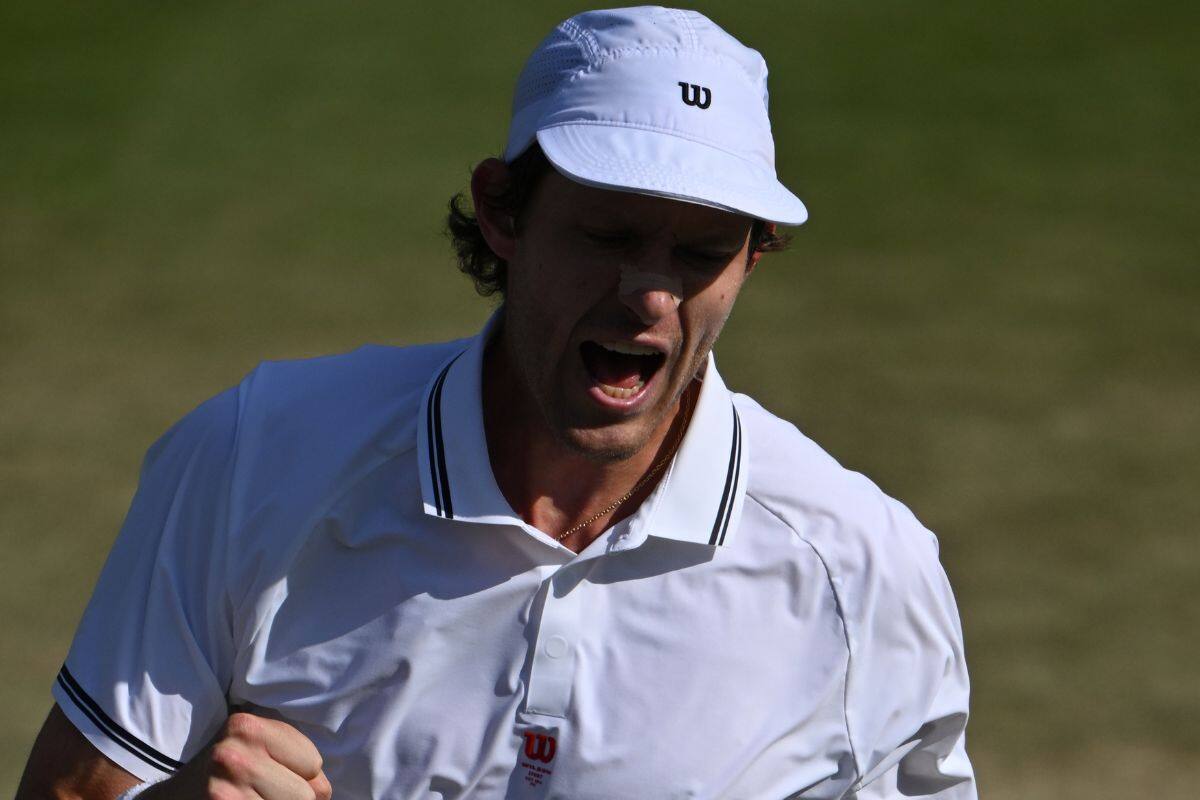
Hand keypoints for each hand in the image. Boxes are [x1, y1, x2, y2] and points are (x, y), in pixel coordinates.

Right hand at [142, 712, 331, 799]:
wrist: (173, 795)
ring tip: (255, 798)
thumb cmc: (227, 768)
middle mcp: (233, 756)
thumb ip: (294, 757)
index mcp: (247, 727)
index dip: (303, 775)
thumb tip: (324, 791)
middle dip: (294, 798)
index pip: (313, 763)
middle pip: (305, 795)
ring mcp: (224, 790)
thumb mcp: (254, 745)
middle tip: (266, 792)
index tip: (278, 773)